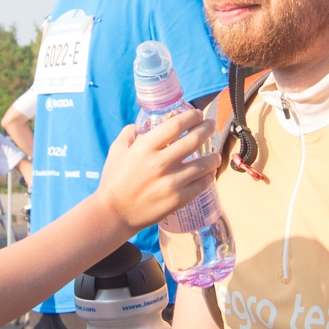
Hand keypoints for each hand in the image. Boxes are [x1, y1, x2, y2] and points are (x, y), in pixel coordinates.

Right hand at [92, 110, 216, 232]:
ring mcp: (172, 182)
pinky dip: (209, 176)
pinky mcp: (178, 199)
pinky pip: (201, 184)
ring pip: (203, 164)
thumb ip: (128, 134)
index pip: (175, 125)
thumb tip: (140, 124)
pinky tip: (209, 173)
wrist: (114, 213)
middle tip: (210, 126)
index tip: (197, 114)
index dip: (190, 117)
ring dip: (213, 157)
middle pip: (194, 140)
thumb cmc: (113, 181)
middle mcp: (161, 163)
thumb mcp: (116, 151)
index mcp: (145, 148)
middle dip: (206, 129)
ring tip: (215, 155)